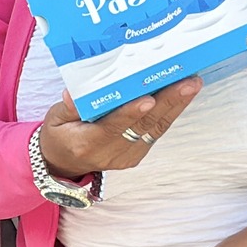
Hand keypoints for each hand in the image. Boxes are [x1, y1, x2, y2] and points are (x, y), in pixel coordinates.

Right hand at [35, 79, 201, 180]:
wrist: (63, 163)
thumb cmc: (60, 134)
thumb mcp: (54, 118)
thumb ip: (69, 106)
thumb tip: (73, 92)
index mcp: (87, 144)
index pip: (112, 127)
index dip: (131, 113)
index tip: (149, 99)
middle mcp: (111, 154)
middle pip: (142, 127)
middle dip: (167, 103)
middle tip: (187, 83)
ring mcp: (127, 156)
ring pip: (155, 129)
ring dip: (176, 106)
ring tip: (192, 84)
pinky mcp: (136, 154)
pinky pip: (155, 132)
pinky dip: (170, 113)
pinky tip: (181, 95)